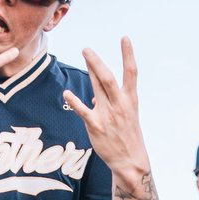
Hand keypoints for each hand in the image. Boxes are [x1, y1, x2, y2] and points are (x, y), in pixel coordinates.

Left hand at [62, 38, 159, 199]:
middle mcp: (120, 105)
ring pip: (97, 87)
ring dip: (90, 70)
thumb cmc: (127, 137)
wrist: (130, 161)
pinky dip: (74, 101)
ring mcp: (108, 115)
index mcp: (130, 100)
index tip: (125, 38)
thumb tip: (94, 96)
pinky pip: (83, 111)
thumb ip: (110, 103)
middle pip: (108, 77)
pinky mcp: (96, 127)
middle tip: (86, 48)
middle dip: (97, 62)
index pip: (131, 73)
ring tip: (84, 54)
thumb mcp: (126, 116)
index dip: (128, 55)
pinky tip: (66, 93)